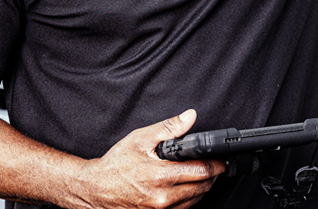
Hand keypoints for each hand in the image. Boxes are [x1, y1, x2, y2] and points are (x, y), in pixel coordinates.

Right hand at [69, 110, 224, 208]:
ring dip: (201, 188)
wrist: (96, 188)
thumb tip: (189, 117)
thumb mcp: (141, 139)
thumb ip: (169, 128)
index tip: (221, 160)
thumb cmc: (116, 164)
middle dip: (211, 176)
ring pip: (194, 201)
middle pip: (202, 188)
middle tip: (213, 166)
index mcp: (161, 175)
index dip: (216, 165)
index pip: (202, 172)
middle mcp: (163, 197)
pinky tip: (184, 188)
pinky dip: (188, 199)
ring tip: (198, 175)